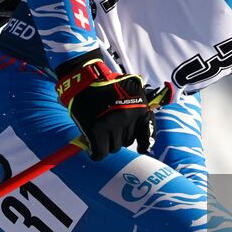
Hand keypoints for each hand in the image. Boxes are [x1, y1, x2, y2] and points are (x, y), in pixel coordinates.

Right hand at [55, 52, 172, 159]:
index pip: (147, 135)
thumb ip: (137, 110)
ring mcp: (113, 125)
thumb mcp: (130, 92)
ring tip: (99, 131)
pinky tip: (91, 148)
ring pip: (114, 148)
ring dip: (106, 143)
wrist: (84, 78)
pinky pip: (99, 153)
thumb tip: (142, 136)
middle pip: (127, 142)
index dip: (144, 144)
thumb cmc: (106, 86)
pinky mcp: (96, 131)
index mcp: (140, 108)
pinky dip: (95, 153)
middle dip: (118, 137)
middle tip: (108, 128)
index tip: (140, 148)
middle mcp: (129, 118)